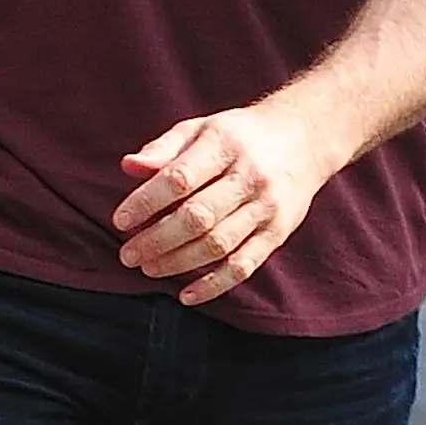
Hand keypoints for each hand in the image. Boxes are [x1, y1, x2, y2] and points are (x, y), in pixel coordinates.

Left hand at [113, 102, 334, 305]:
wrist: (305, 139)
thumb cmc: (237, 137)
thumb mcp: (200, 129)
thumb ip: (163, 149)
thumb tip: (127, 166)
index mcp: (224, 145)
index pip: (179, 178)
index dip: (145, 202)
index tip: (120, 220)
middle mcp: (250, 177)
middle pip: (198, 217)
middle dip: (157, 240)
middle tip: (128, 254)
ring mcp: (267, 207)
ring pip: (219, 244)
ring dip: (178, 263)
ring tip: (149, 269)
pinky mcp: (279, 232)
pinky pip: (245, 265)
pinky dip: (215, 284)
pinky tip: (187, 295)